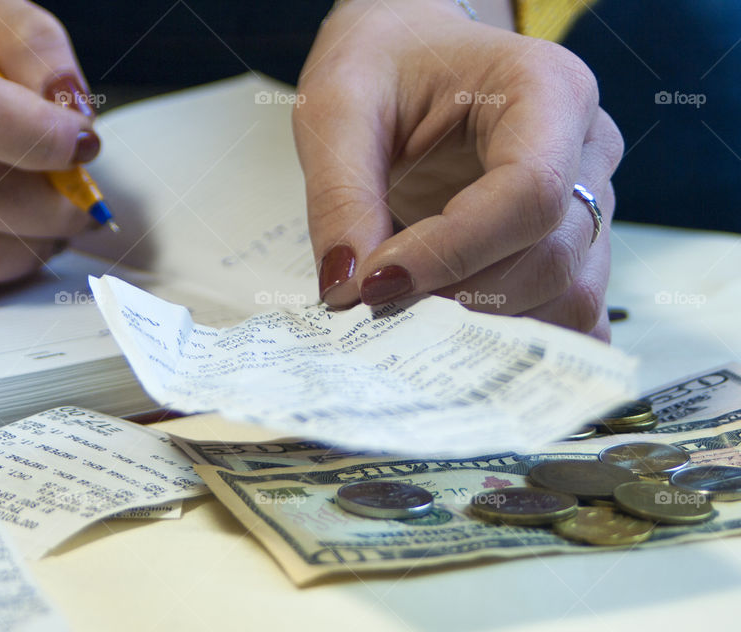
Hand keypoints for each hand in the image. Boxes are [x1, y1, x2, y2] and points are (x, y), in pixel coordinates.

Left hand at [294, 0, 621, 340]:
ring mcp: (591, 202)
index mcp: (547, 90)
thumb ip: (340, 194)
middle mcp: (587, 149)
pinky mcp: (575, 246)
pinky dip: (522, 337)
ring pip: (570, 295)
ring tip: (411, 312)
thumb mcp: (337, 107)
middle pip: (550, 256)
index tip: (376, 284)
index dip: (452, 253)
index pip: (529, 193)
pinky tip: (463, 334)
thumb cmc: (385, 64)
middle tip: (377, 303)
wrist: (412, 54)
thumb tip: (346, 288)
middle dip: (459, 297)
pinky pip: (574, 312)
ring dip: (487, 324)